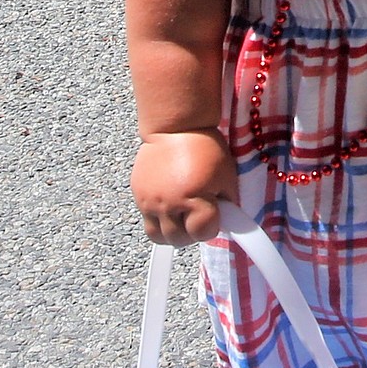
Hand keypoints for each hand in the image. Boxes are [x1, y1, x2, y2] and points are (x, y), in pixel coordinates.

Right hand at [130, 129, 239, 246]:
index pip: (204, 233)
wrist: (175, 127)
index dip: (212, 227)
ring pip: (158, 236)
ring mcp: (150, 201)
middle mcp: (169, 203)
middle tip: (198, 217)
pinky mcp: (137, 195)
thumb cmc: (205, 149)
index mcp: (194, 198)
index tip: (215, 216)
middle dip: (192, 233)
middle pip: (179, 240)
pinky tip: (170, 204)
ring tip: (181, 216)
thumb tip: (228, 223)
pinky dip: (159, 219)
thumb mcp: (226, 177)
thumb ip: (228, 204)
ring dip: (172, 232)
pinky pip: (147, 221)